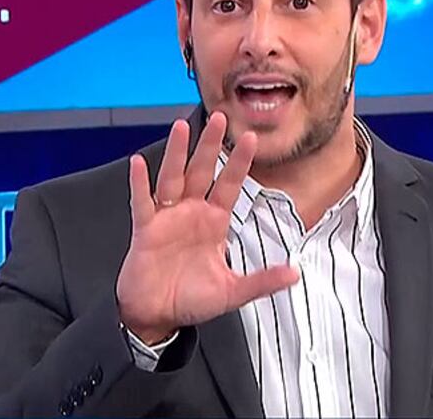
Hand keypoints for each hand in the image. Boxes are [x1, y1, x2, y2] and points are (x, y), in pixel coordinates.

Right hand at [116, 112, 298, 342]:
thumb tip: (293, 274)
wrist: (157, 316)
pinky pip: (142, 202)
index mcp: (214, 223)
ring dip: (176, 153)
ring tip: (181, 127)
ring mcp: (167, 218)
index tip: (251, 138)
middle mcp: (191, 214)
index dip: (240, 162)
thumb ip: (261, 281)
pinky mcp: (145, 230)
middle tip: (220, 117)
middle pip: (202, 171)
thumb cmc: (191, 299)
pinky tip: (139, 163)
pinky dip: (140, 184)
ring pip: (173, 178)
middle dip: (211, 145)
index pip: (229, 185)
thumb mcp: (232, 291)